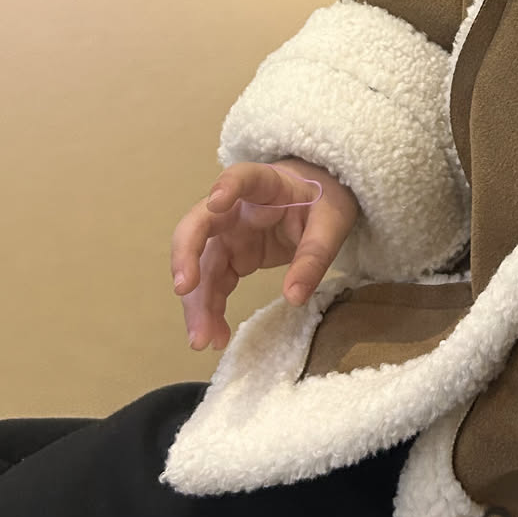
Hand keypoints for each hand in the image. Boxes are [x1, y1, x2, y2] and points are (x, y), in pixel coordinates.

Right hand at [170, 158, 358, 349]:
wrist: (319, 200)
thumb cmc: (323, 201)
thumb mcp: (333, 224)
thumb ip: (315, 256)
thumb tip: (294, 297)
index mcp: (266, 184)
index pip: (242, 177)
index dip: (226, 186)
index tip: (216, 201)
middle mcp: (236, 207)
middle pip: (199, 225)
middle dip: (187, 255)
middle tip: (184, 290)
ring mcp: (229, 233)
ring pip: (201, 264)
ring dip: (197, 300)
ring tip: (202, 339)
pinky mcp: (231, 256)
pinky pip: (213, 284)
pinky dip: (211, 310)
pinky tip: (215, 336)